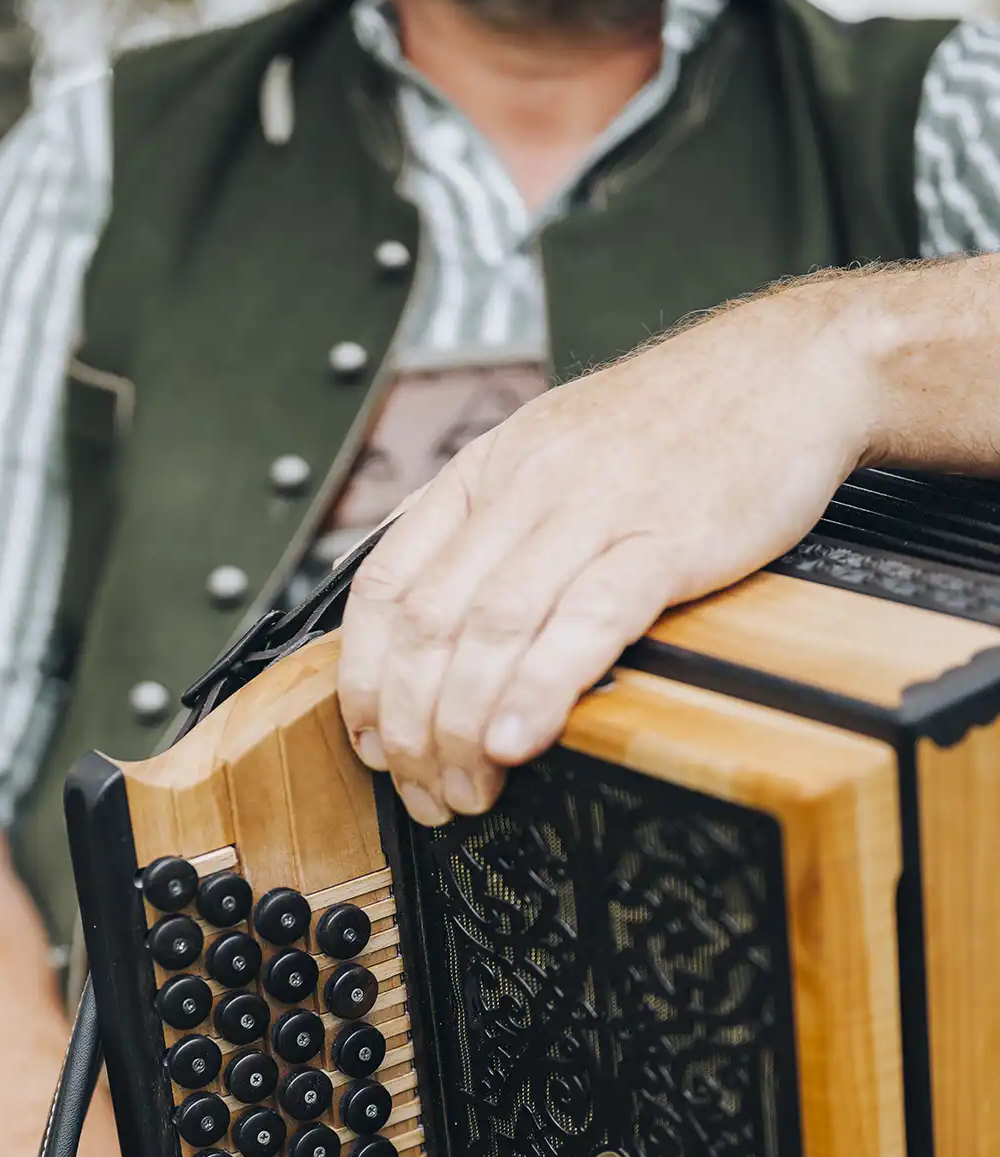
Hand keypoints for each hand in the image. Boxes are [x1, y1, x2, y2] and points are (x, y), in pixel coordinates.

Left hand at [338, 276, 879, 822]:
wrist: (790, 367)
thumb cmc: (680, 424)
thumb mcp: (553, 454)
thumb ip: (492, 530)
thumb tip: (434, 618)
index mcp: (486, 471)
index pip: (386, 585)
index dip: (365, 677)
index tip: (368, 739)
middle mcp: (525, 487)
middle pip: (430, 624)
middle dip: (411, 727)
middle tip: (424, 789)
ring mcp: (594, 509)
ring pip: (492, 629)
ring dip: (464, 726)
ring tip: (468, 789)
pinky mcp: (668, 536)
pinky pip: (587, 619)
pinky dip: (541, 688)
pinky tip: (519, 739)